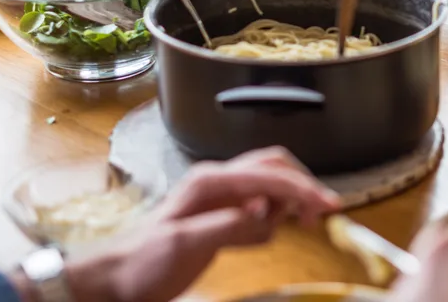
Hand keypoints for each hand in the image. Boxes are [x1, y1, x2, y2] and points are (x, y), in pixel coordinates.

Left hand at [13, 147, 340, 301]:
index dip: (303, 188)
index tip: (330, 206)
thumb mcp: (184, 245)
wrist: (117, 280)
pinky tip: (261, 236)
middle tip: (322, 214)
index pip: (269, 175)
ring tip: (290, 227)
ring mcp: (220, 197)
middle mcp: (218, 182)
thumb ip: (228, 224)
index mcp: (210, 182)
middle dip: (302, 186)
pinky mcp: (221, 215)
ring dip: (286, 203)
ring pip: (270, 185)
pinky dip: (270, 220)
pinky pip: (259, 208)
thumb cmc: (142, 262)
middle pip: (275, 167)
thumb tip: (264, 210)